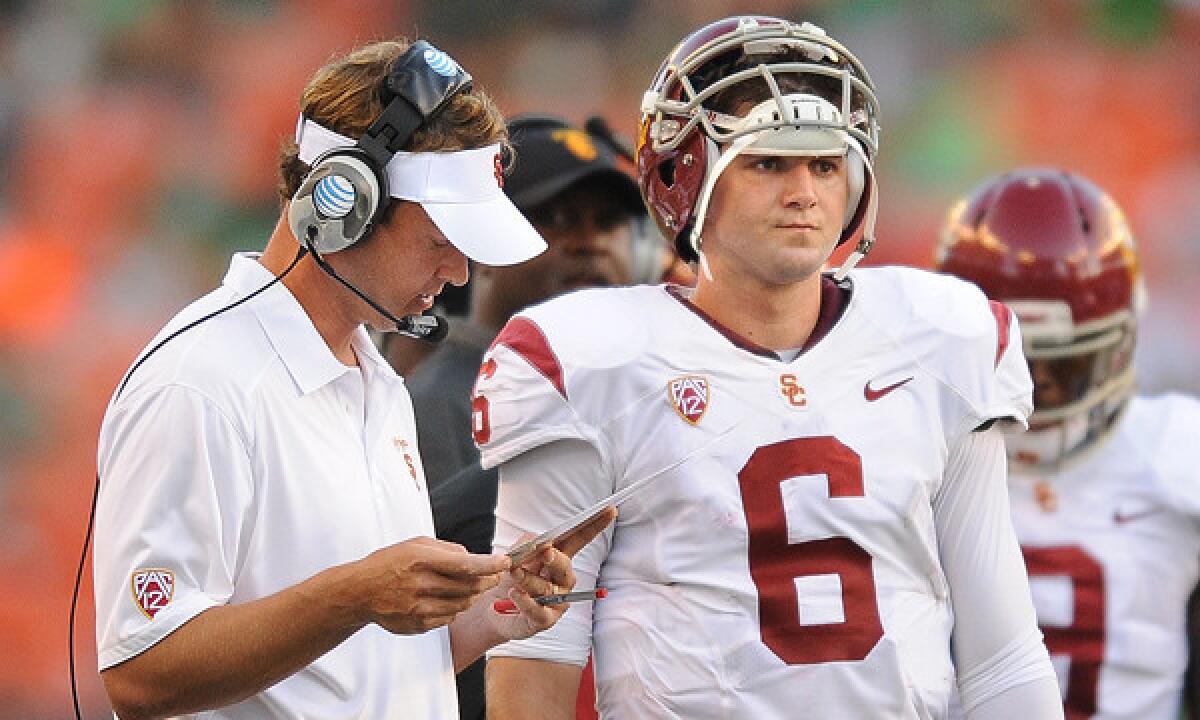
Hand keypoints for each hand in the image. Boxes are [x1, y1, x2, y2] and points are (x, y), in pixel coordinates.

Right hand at [353, 536, 509, 634]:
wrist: (360, 592)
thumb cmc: (389, 563)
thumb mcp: (416, 544)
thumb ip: (447, 549)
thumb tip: (473, 558)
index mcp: (421, 560)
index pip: (465, 564)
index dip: (490, 564)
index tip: (505, 562)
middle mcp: (420, 585)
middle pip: (469, 587)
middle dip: (487, 580)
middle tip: (494, 575)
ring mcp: (419, 608)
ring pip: (462, 604)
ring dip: (474, 595)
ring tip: (474, 586)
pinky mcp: (418, 625)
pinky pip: (449, 618)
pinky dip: (456, 608)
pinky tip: (449, 599)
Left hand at [488, 507, 616, 639]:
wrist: (490, 609)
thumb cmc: (508, 578)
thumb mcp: (514, 554)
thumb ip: (526, 544)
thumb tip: (539, 543)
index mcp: (559, 557)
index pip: (579, 539)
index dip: (594, 525)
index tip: (610, 510)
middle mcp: (562, 579)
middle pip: (564, 566)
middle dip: (555, 559)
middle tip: (545, 552)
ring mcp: (556, 600)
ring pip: (546, 587)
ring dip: (527, 578)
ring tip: (512, 572)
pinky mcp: (544, 620)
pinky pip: (537, 610)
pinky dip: (525, 601)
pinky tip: (514, 594)